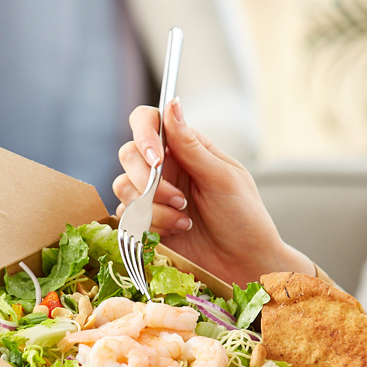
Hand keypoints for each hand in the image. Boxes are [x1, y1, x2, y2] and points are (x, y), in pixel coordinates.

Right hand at [112, 99, 313, 286]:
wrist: (243, 263)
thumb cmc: (243, 217)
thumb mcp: (223, 178)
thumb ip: (192, 145)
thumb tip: (172, 103)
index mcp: (184, 148)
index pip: (148, 121)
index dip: (144, 134)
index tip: (157, 159)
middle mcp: (163, 167)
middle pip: (128, 155)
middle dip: (148, 180)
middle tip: (180, 199)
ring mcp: (151, 195)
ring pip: (123, 187)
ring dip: (153, 207)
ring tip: (185, 220)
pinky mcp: (143, 222)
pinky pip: (126, 216)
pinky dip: (151, 225)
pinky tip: (177, 232)